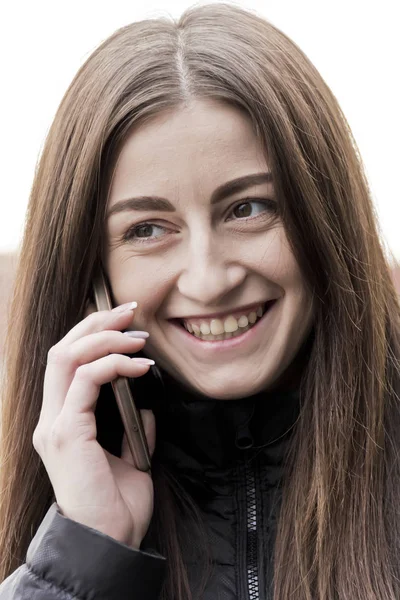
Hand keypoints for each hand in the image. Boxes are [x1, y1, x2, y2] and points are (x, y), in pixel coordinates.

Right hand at [33, 301, 155, 548]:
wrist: (110, 541)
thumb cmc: (118, 503)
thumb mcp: (130, 455)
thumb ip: (132, 426)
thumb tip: (146, 402)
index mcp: (63, 422)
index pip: (66, 363)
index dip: (92, 335)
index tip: (125, 322)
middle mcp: (51, 419)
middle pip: (62, 351)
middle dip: (96, 324)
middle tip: (130, 312)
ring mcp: (55, 425)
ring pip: (68, 358)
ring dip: (105, 338)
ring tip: (137, 336)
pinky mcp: (68, 432)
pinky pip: (87, 380)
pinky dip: (114, 365)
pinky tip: (140, 366)